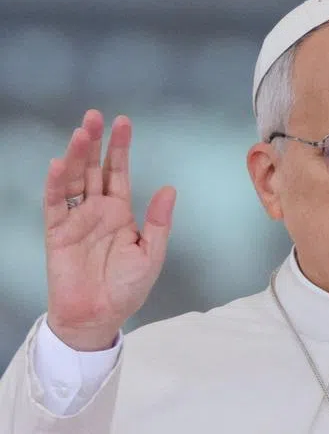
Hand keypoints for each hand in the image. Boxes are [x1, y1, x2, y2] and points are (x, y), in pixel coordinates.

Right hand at [44, 110, 175, 350]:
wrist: (99, 316)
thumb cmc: (126, 288)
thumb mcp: (151, 253)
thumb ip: (159, 221)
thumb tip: (169, 188)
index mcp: (120, 212)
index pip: (118, 173)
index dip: (120, 148)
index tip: (123, 122)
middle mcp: (96, 210)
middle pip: (94, 169)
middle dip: (96, 143)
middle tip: (96, 116)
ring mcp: (75, 220)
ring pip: (74, 181)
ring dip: (76, 156)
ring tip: (81, 132)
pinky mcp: (57, 233)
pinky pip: (55, 205)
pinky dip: (56, 184)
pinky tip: (60, 164)